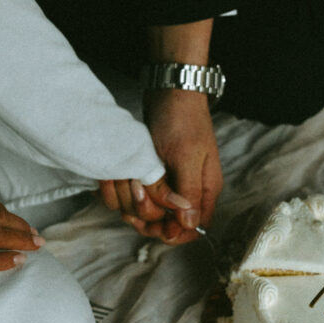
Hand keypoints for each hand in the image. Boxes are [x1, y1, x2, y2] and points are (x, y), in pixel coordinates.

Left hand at [112, 89, 222, 244]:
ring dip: (133, 203)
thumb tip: (190, 224)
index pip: (192, 229)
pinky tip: (118, 180)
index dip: (171, 233)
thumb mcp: (185, 156)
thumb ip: (188, 192)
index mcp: (205, 190)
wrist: (169, 90)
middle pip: (168, 224)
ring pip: (151, 211)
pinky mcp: (157, 175)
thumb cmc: (181, 119)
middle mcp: (190, 191)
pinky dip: (127, 192)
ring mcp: (173, 183)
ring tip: (124, 182)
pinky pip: (141, 195)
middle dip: (147, 216)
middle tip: (133, 194)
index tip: (151, 222)